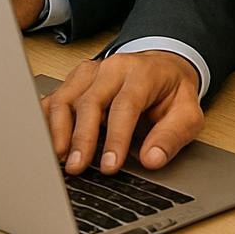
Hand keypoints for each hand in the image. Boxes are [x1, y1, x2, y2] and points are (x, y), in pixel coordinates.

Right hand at [44, 51, 202, 172]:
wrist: (163, 66)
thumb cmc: (172, 92)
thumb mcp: (188, 114)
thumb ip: (172, 136)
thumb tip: (151, 159)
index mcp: (141, 73)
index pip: (125, 105)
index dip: (116, 137)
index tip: (110, 165)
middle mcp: (111, 68)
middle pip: (90, 100)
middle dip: (82, 137)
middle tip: (78, 167)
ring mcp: (89, 73)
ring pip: (66, 97)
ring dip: (59, 129)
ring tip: (60, 157)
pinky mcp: (75, 80)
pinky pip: (55, 97)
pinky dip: (46, 119)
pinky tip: (46, 140)